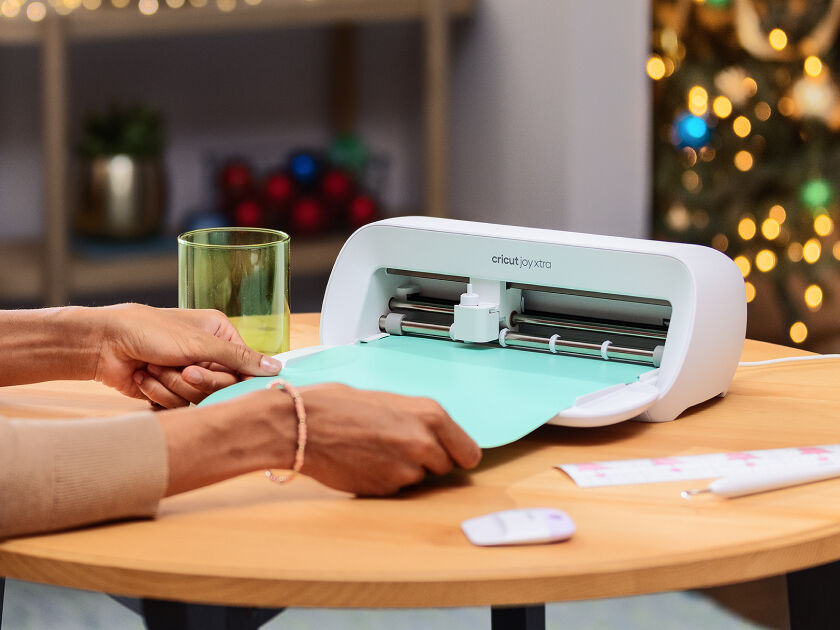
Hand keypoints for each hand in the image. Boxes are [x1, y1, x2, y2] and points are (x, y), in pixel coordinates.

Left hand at [92, 304, 281, 405]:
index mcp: (220, 334)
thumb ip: (239, 359)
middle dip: (193, 381)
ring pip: (199, 400)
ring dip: (172, 386)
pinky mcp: (170, 392)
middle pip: (221, 387)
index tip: (202, 373)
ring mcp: (188, 374)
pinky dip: (158, 395)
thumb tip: (277, 368)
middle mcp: (208, 354)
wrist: (103, 344)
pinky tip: (143, 378)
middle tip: (177, 368)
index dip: (225, 376)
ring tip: (153, 367)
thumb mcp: (199, 343)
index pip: (243, 368)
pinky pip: (178, 407)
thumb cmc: (149, 332)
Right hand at [160, 384, 482, 496]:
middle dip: (428, 462)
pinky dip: (384, 480)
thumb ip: (416, 420)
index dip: (457, 455)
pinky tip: (364, 462)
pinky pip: (395, 489)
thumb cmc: (337, 406)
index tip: (449, 455)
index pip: (470, 452)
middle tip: (400, 448)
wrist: (301, 425)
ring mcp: (405, 470)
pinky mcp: (384, 489)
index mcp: (430, 415)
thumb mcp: (390, 401)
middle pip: (445, 467)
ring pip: (419, 480)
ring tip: (375, 451)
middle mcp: (424, 443)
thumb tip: (432, 435)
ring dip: (404, 471)